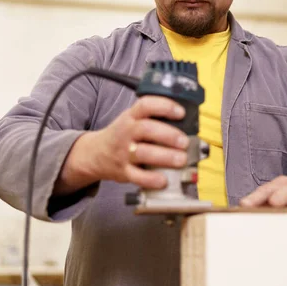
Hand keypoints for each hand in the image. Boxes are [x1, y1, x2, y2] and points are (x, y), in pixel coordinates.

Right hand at [54, 96, 189, 194]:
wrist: (96, 154)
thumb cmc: (124, 135)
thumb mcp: (133, 120)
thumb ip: (155, 119)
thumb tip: (190, 123)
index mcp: (131, 116)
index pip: (146, 105)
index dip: (164, 107)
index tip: (181, 112)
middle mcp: (126, 132)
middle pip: (146, 129)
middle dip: (168, 135)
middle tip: (185, 142)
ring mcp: (123, 152)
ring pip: (143, 153)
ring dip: (165, 157)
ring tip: (181, 160)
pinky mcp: (123, 171)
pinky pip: (137, 176)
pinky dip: (151, 179)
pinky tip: (164, 180)